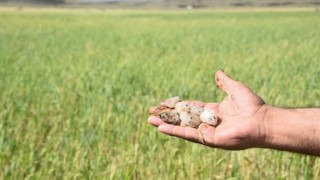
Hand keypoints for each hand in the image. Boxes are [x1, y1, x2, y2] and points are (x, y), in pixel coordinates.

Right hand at [148, 70, 267, 149]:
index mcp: (212, 111)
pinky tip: (161, 128)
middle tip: (151, 112)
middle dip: (167, 115)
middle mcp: (207, 122)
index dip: (176, 106)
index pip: (189, 108)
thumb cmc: (251, 105)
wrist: (262, 120)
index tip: (163, 103)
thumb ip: (224, 82)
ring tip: (150, 120)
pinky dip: (174, 131)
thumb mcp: (235, 88)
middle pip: (182, 118)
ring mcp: (207, 132)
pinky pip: (188, 134)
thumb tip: (217, 72)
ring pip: (182, 127)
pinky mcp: (208, 139)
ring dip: (166, 124)